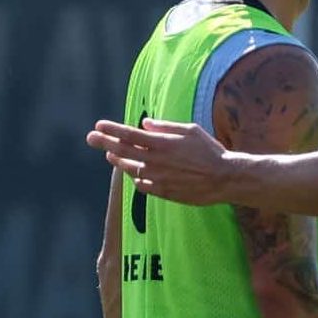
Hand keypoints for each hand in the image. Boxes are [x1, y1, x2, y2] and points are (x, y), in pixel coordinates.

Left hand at [85, 119, 234, 205]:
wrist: (226, 179)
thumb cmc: (210, 151)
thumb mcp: (190, 130)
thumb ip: (165, 126)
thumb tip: (145, 124)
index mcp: (161, 144)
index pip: (129, 135)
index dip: (111, 129)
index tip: (98, 125)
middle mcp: (155, 161)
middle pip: (122, 151)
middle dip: (104, 143)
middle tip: (90, 138)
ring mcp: (157, 178)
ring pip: (130, 169)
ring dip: (118, 161)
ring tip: (110, 155)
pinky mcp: (163, 192)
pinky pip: (142, 185)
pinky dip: (135, 178)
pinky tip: (134, 173)